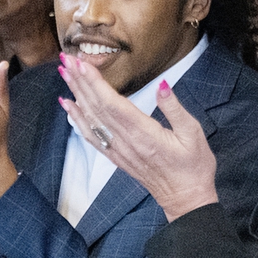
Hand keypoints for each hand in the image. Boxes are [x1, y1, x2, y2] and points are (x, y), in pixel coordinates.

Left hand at [59, 54, 217, 221]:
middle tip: (65, 59)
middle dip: (80, 81)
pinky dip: (77, 119)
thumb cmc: (193, 166)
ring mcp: (118, 151)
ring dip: (76, 94)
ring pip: (91, 119)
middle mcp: (126, 142)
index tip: (82, 63)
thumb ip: (175, 108)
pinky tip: (69, 105)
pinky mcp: (116, 156)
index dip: (95, 83)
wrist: (186, 199)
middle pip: (96, 108)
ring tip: (64, 73)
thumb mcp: (193, 133)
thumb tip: (163, 85)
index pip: (112, 104)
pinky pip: (91, 136)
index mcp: (144, 134)